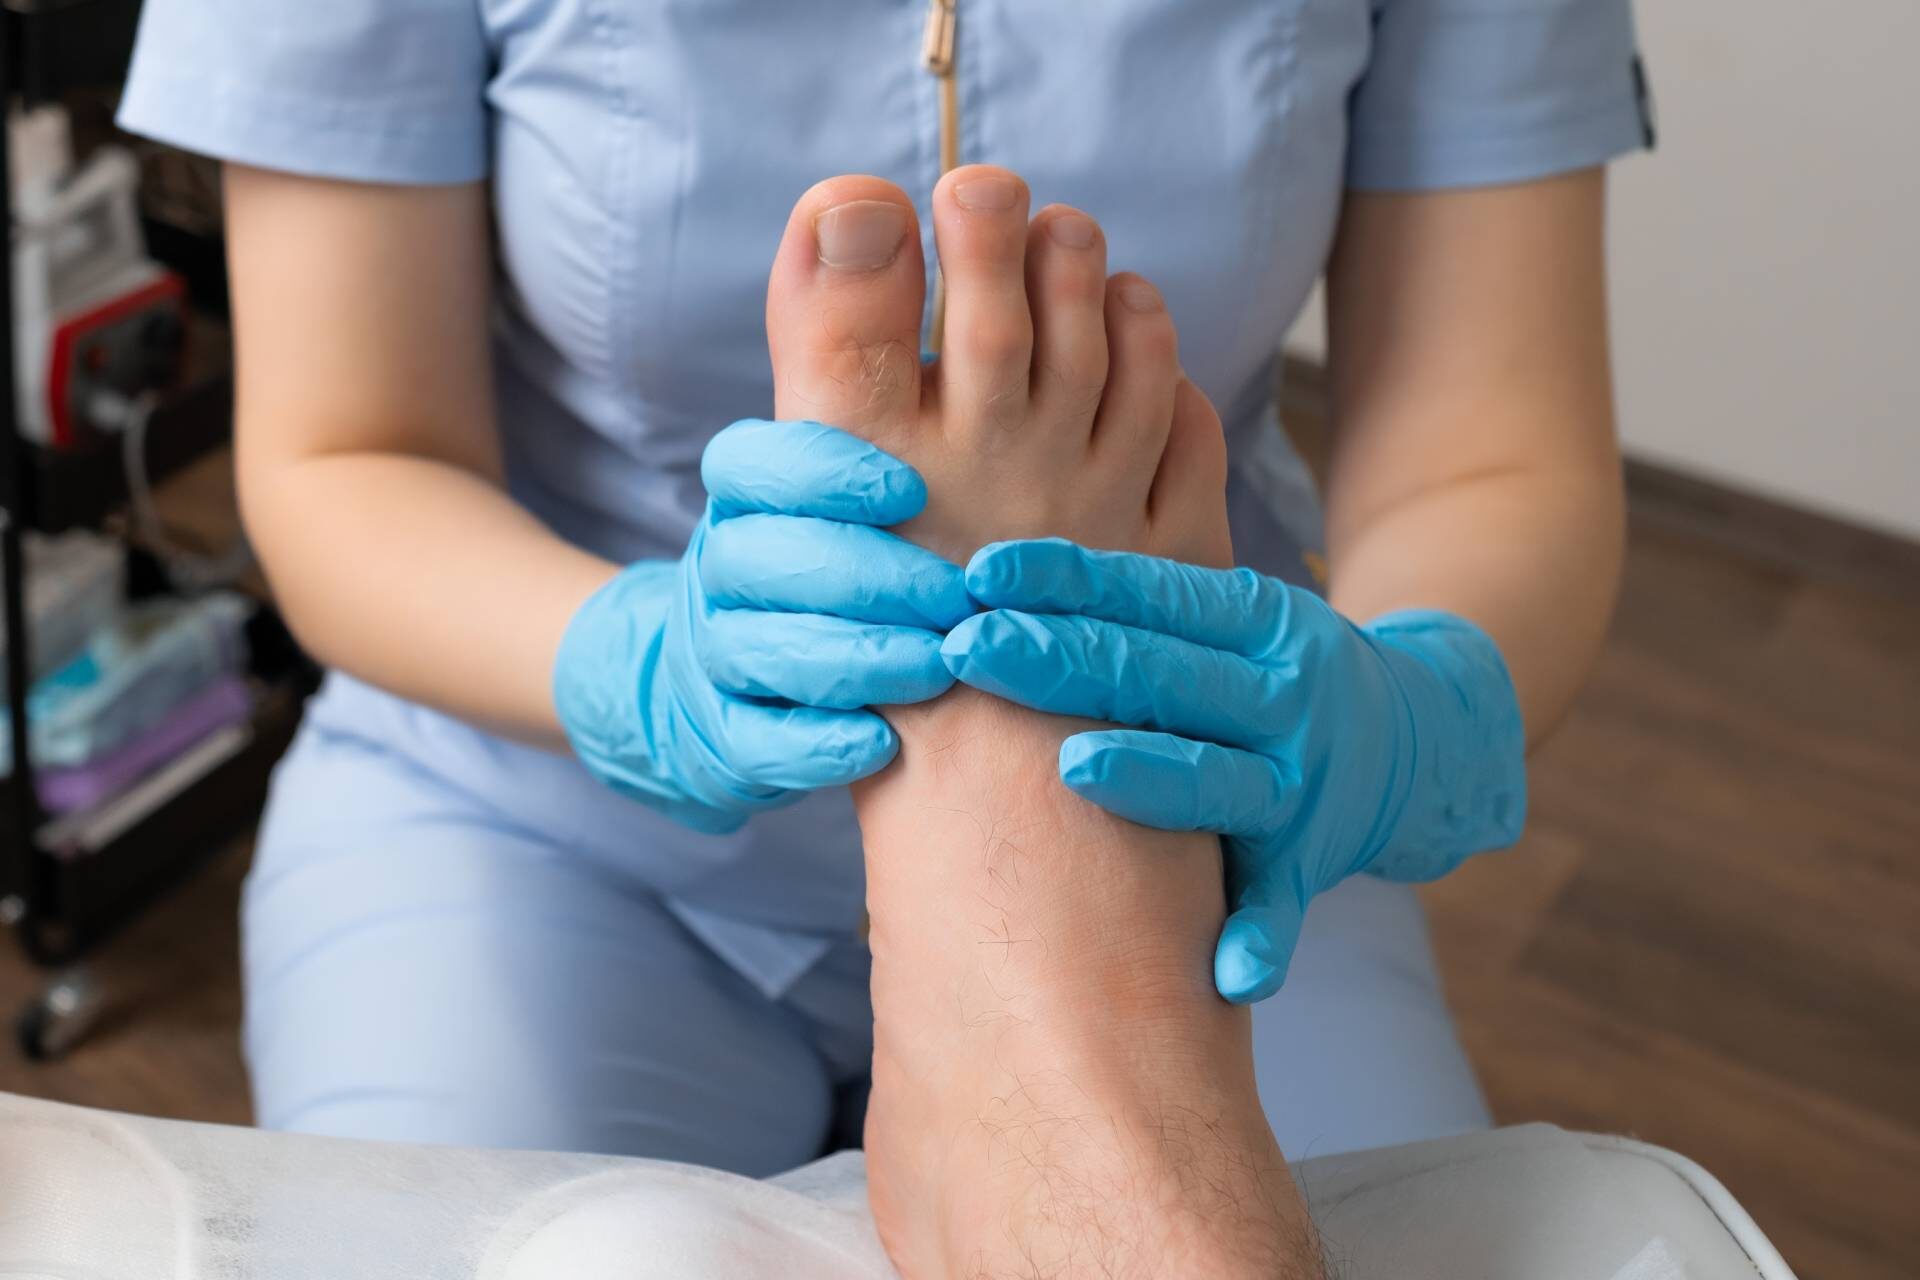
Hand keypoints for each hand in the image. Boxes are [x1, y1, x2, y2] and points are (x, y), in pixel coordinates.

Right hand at [555, 419, 970, 832]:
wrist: (736, 689)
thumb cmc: (840, 580)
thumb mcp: (851, 511)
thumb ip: (896, 457)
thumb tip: (953, 383)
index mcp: (743, 504)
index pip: (749, 464)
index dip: (824, 470)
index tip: (910, 490)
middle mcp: (717, 572)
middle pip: (761, 558)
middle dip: (867, 576)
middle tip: (954, 597)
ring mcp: (712, 656)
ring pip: (760, 648)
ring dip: (855, 659)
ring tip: (936, 665)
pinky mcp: (720, 736)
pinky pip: (756, 739)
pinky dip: (819, 743)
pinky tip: (882, 742)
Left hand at [941, 538, 1525, 1002]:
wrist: (1423, 744)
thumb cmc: (1281, 675)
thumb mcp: (1240, 617)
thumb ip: (1146, 605)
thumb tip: (1000, 574)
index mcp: (1256, 622)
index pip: (1148, 593)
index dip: (1066, 580)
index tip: (982, 572)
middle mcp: (1283, 695)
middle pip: (1160, 675)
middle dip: (1060, 658)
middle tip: (969, 647)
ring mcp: (1302, 781)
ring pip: (1218, 777)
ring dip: (1151, 773)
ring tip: (1077, 768)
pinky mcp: (1314, 859)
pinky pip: (1283, 902)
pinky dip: (1261, 937)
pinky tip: (1230, 974)